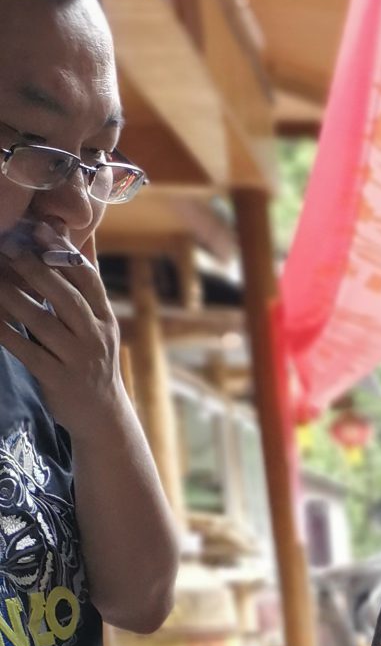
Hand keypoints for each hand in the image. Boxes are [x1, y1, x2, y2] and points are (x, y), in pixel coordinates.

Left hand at [0, 246, 124, 432]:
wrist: (102, 416)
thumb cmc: (93, 361)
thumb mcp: (99, 324)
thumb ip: (86, 283)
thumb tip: (82, 235)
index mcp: (105, 319)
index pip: (89, 279)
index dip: (64, 253)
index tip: (40, 229)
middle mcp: (95, 337)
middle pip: (66, 298)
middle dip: (36, 271)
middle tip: (9, 249)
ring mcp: (78, 360)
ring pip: (43, 322)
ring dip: (14, 297)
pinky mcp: (58, 380)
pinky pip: (27, 351)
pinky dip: (5, 333)